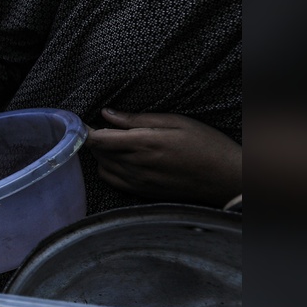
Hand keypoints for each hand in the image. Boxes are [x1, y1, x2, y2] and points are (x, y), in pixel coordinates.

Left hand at [85, 109, 240, 204]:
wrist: (227, 179)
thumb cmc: (206, 145)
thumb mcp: (176, 122)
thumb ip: (138, 119)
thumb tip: (107, 114)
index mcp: (144, 143)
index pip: (97, 138)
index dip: (83, 129)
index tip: (80, 121)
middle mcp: (137, 165)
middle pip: (97, 152)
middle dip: (94, 138)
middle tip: (104, 127)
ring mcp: (138, 182)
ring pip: (102, 165)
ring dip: (101, 153)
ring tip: (115, 141)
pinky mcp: (142, 193)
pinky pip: (112, 180)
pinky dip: (108, 168)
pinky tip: (120, 159)